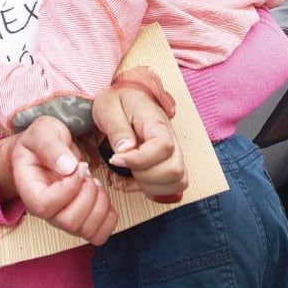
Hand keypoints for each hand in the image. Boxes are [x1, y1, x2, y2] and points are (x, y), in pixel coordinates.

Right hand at [11, 117, 117, 244]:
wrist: (45, 149)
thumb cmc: (40, 141)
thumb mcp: (43, 133)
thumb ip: (53, 148)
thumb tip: (69, 168)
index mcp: (31, 191)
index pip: (45, 206)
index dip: (68, 188)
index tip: (80, 166)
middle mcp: (46, 212)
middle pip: (69, 223)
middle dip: (88, 194)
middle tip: (88, 172)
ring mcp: (63, 218)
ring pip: (86, 231)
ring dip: (100, 203)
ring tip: (94, 182)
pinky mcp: (81, 220)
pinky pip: (99, 233)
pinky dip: (108, 216)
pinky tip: (102, 194)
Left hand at [93, 84, 187, 201]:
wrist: (126, 98)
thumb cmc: (118, 102)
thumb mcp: (109, 108)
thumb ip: (117, 128)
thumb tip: (125, 150)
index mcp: (156, 122)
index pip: (163, 147)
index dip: (139, 160)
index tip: (116, 158)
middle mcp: (172, 138)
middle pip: (175, 169)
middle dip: (145, 176)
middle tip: (124, 165)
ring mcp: (175, 151)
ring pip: (178, 180)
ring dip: (152, 184)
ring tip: (132, 172)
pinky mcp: (172, 162)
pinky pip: (176, 185)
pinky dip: (158, 189)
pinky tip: (141, 178)